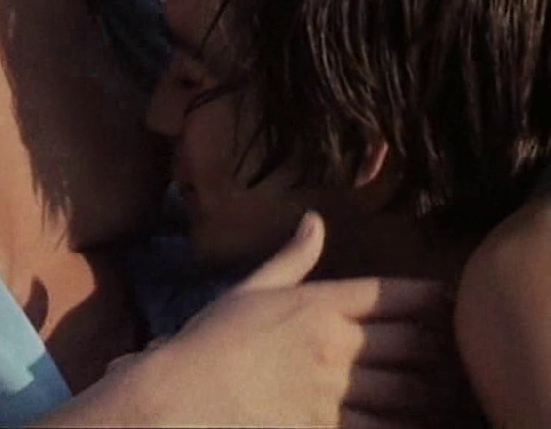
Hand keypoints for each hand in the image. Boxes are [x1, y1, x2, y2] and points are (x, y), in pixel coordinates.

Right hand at [31, 212, 454, 427]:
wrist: (183, 395)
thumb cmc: (214, 339)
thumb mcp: (252, 289)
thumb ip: (291, 257)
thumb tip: (313, 220)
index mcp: (318, 304)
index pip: (392, 294)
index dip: (427, 296)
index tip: (443, 298)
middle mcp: (333, 344)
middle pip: (411, 343)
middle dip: (435, 346)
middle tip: (445, 347)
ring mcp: (332, 390)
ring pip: (405, 390)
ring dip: (425, 389)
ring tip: (433, 386)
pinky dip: (402, 425)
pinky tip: (408, 420)